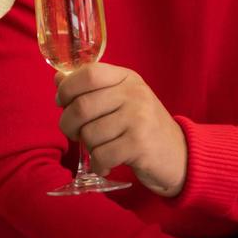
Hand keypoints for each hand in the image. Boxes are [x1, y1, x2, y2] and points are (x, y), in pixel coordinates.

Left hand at [55, 63, 186, 196]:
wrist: (179, 154)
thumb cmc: (143, 126)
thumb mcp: (121, 100)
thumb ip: (91, 89)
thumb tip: (58, 78)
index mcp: (127, 78)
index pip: (88, 73)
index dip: (67, 89)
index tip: (62, 103)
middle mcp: (134, 94)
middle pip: (81, 106)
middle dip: (68, 125)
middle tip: (75, 134)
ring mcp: (139, 118)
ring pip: (89, 134)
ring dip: (88, 147)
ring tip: (101, 149)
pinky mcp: (139, 144)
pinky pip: (101, 155)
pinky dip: (98, 164)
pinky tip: (106, 164)